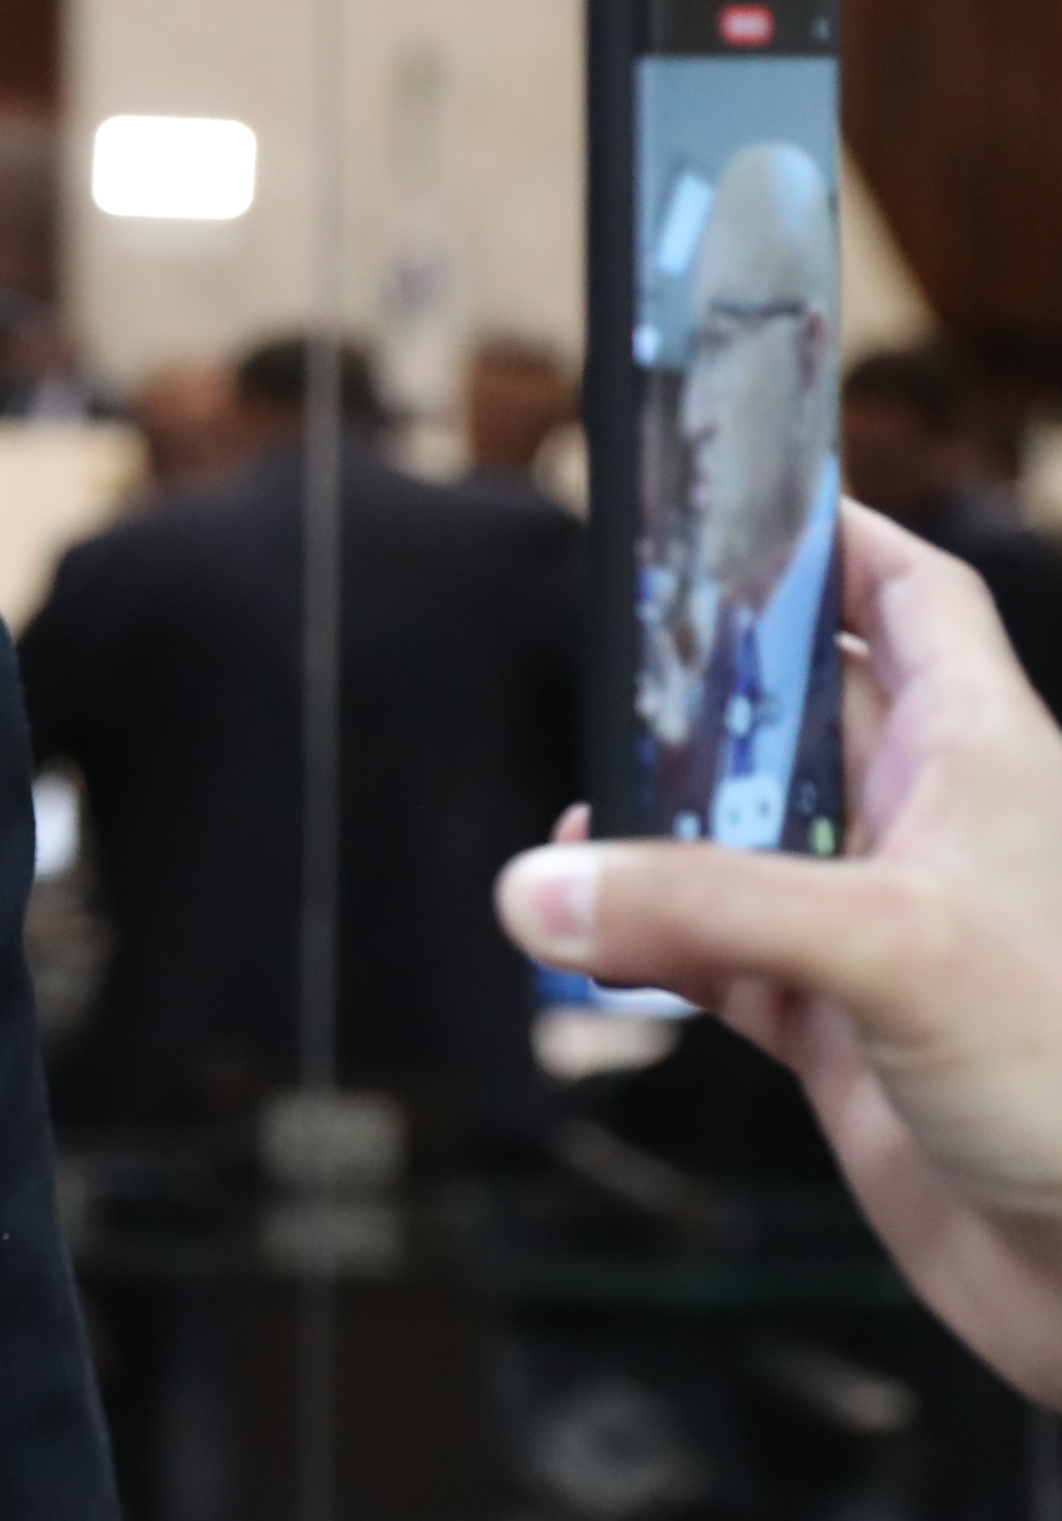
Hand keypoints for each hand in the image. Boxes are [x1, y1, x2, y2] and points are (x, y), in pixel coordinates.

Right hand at [499, 502, 1061, 1402]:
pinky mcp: (840, 1028)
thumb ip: (702, 909)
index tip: (736, 493)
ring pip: (747, 832)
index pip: (910, 597)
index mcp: (982, 757)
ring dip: (659, 825)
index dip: (834, 534)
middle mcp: (931, 827)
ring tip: (578, 817)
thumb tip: (539, 885)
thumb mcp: (890, 952)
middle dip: (704, 681)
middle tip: (604, 655)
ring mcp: (882, 928)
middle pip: (801, 706)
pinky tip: (587, 932)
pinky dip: (648, 939)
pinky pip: (717, 951)